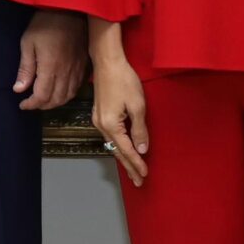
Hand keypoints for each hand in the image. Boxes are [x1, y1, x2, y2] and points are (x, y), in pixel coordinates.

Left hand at [13, 9, 86, 111]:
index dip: (31, 104)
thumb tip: (19, 89)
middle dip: (42, 105)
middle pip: (56, 100)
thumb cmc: (45, 23)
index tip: (22, 104)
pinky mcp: (84, 65)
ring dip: (55, 102)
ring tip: (44, 99)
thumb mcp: (28, 43)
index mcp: (51, 68)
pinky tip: (60, 91)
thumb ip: (25, 68)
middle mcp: (66, 73)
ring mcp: (77, 69)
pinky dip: (67, 94)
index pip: (42, 96)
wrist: (70, 9)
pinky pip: (77, 87)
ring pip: (68, 96)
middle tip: (32, 102)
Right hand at [91, 48, 149, 185]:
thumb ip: (139, 130)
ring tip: (132, 171)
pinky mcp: (99, 115)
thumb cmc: (124, 80)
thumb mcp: (137, 105)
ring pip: (112, 145)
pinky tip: (123, 151)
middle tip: (138, 182)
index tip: (145, 175)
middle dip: (128, 167)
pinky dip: (118, 147)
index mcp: (111, 125)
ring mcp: (98, 120)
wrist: (107, 62)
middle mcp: (101, 126)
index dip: (137, 163)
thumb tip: (141, 150)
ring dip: (123, 158)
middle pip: (117, 151)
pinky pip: (110, 137)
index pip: (127, 150)